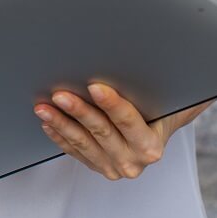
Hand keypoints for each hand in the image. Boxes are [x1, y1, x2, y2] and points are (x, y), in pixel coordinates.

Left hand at [34, 84, 214, 180]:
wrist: (156, 131)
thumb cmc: (161, 107)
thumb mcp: (168, 98)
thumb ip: (164, 83)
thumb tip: (172, 50)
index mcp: (152, 145)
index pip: (129, 120)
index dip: (111, 103)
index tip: (94, 86)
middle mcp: (134, 161)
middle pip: (101, 132)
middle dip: (79, 111)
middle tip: (60, 94)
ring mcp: (114, 167)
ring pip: (82, 142)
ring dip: (61, 123)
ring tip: (44, 106)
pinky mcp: (98, 167)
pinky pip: (73, 151)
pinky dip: (58, 135)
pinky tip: (47, 120)